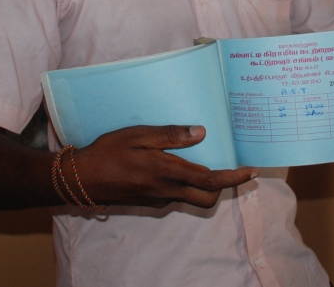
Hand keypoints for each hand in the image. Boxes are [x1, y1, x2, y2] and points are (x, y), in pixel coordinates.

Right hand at [74, 125, 257, 208]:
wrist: (81, 180)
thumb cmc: (108, 152)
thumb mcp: (137, 135)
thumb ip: (170, 135)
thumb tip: (201, 132)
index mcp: (167, 172)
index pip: (211, 180)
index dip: (235, 177)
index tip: (252, 170)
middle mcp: (167, 190)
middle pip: (208, 197)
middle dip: (225, 185)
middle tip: (232, 165)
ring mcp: (159, 198)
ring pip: (194, 199)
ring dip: (207, 186)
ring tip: (209, 162)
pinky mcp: (152, 201)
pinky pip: (179, 196)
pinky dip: (189, 185)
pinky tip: (181, 166)